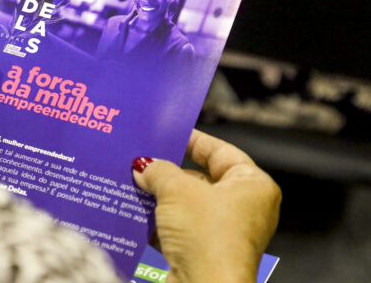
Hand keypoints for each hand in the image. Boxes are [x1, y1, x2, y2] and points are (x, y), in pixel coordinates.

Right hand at [133, 130, 280, 282]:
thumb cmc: (206, 234)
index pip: (221, 151)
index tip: (168, 132)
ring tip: (132, 181)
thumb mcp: (176, 190)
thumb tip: (143, 166)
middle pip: (201, 177)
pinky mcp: (205, 251)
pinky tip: (135, 209)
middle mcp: (244, 207)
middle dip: (169, 170)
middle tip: (141, 158)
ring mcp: (224, 231)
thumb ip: (159, 171)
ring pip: (187, 203)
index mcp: (252, 185)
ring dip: (160, 195)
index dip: (193, 140)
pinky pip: (180, 226)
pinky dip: (159, 220)